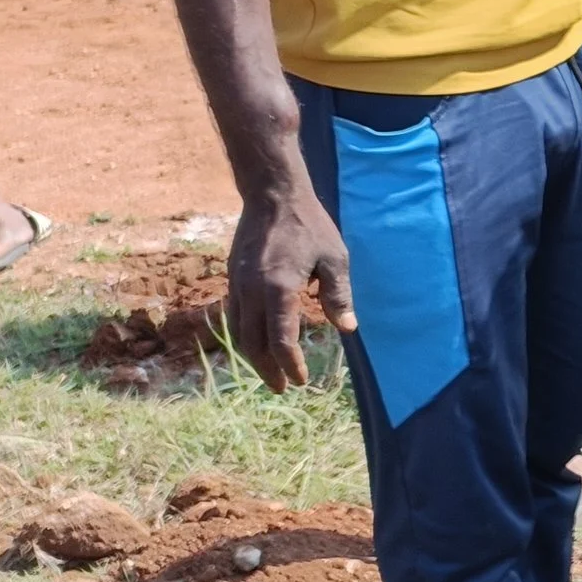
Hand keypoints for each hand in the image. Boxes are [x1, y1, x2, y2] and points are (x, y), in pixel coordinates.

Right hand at [229, 179, 355, 393]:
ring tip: (270, 372)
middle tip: (283, 387)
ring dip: (254, 357)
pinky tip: (259, 343)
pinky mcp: (232, 278)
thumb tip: (348, 329)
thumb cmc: (309, 225)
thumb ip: (339, 295)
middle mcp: (252, 290)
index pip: (281, 340)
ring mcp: (238, 284)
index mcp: (279, 288)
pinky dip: (246, 336)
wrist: (271, 194)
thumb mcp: (335, 258)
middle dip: (268, 369)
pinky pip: (236, 316)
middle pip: (253, 344)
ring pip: (239, 332)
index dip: (291, 365)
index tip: (301, 380)